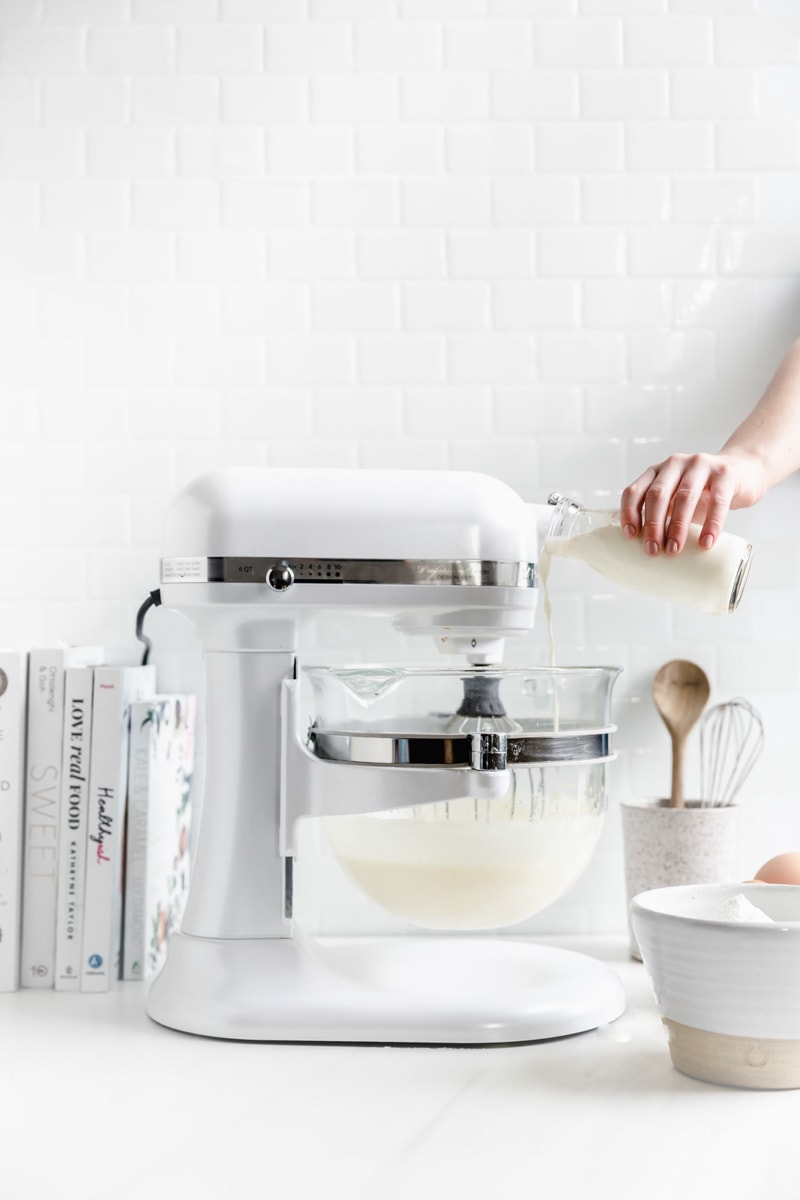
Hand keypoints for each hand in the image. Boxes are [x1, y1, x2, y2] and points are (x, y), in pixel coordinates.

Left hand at [619, 451, 765, 555]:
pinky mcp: (725, 473)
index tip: (631, 536)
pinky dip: (711, 524)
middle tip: (653, 550)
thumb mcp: (678, 499)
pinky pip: (717, 500)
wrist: (743, 471)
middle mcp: (675, 464)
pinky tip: (706, 542)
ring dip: (677, 526)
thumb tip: (650, 550)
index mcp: (657, 472)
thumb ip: (665, 514)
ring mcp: (700, 465)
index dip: (630, 513)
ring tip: (674, 549)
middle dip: (653, 525)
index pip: (635, 490)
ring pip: (684, 496)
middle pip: (657, 495)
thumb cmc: (704, 492)